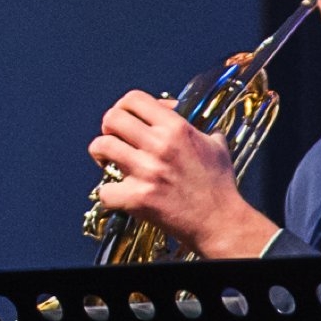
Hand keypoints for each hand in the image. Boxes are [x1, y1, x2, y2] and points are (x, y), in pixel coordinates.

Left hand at [88, 90, 278, 258]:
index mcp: (177, 128)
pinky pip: (104, 190)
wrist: (219, 221)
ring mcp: (146, 171)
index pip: (134, 99)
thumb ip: (196, 125)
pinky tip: (120, 195)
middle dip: (108, 127)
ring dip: (101, 154)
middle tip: (114, 139)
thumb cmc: (218, 185)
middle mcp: (159, 145)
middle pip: (112, 118)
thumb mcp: (215, 144)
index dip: (124, 106)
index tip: (126, 118)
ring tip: (109, 163)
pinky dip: (108, 193)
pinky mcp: (138, 198)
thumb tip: (174, 111)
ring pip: (101, 146)